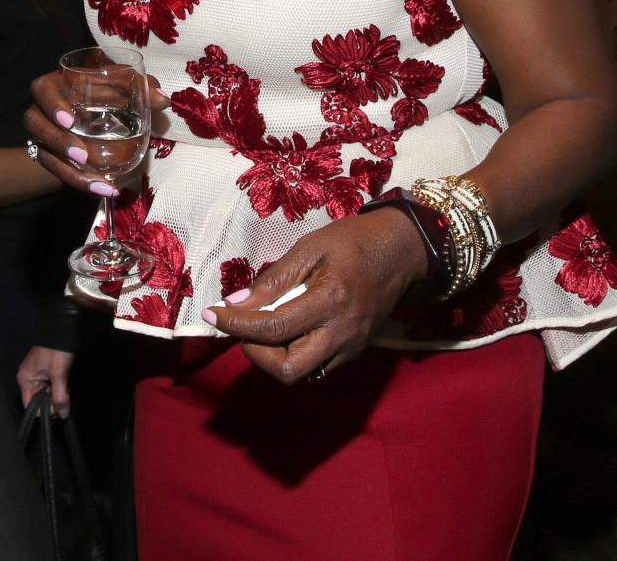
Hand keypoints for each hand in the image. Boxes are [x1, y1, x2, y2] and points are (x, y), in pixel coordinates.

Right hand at [17, 346, 75, 418]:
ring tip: (64, 384)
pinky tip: (64, 381)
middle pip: (38, 400)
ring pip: (46, 393)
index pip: (30, 406)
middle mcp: (28, 378)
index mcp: (25, 379)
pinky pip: (50, 385)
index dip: (44, 411)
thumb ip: (60, 395)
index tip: (58, 409)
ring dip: (56, 393)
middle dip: (52, 401)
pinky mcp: (45, 371)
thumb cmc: (57, 349)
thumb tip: (63, 414)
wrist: (63, 328)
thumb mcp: (59, 374)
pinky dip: (57, 386)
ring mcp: (36, 374)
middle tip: (63, 393)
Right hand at [23, 69, 170, 196]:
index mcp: (59, 85)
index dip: (51, 105)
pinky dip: (80, 182)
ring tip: (95, 181)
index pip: (42, 89)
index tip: (70, 122)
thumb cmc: (109, 91)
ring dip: (68, 170)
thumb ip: (144, 87)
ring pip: (45, 153)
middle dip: (58, 142)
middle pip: (36, 125)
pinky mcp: (51, 156)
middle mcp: (44, 109)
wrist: (98, 112)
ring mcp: (45, 134)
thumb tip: (164, 100)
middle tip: (81, 156)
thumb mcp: (125, 85)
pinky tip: (103, 190)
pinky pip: (58, 172)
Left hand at [204, 208, 426, 384]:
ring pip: (302, 375)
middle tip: (244, 326)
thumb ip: (274, 278)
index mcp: (330, 299)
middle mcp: (342, 332)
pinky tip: (289, 331)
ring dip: (274, 357)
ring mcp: (351, 347)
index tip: (214, 313)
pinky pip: (317, 367)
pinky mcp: (355, 352)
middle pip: (287, 370)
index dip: (237, 324)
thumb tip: (236, 303)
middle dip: (255, 353)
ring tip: (265, 327)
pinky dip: (295, 355)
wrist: (401, 250)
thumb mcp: (310, 247)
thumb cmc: (353, 241)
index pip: (273, 328)